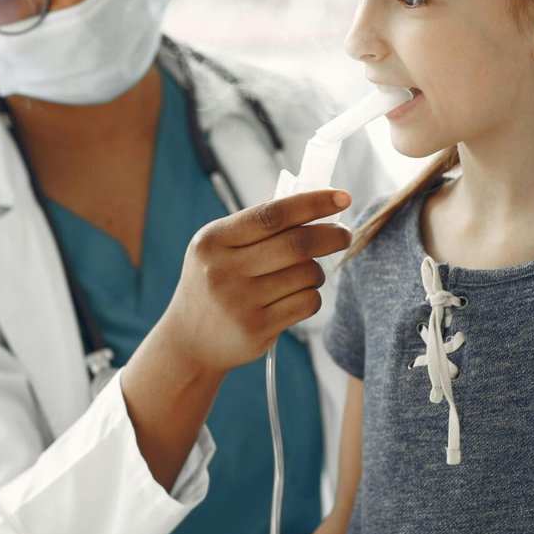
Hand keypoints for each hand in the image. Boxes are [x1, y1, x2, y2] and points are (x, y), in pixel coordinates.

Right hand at [154, 189, 352, 375]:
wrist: (189, 341)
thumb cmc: (212, 284)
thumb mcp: (216, 248)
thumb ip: (254, 220)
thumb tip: (304, 193)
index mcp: (213, 241)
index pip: (272, 214)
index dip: (312, 203)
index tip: (342, 196)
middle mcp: (223, 270)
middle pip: (297, 244)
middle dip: (331, 235)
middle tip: (344, 234)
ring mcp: (239, 302)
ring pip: (306, 274)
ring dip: (317, 271)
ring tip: (305, 274)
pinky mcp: (256, 329)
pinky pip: (307, 303)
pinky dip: (312, 296)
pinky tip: (297, 297)